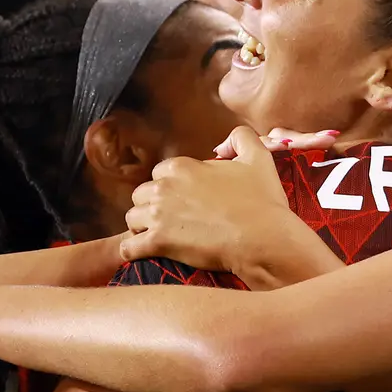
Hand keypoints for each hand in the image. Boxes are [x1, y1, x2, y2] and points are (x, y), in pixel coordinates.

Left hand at [121, 127, 328, 288]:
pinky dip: (133, 250)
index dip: (171, 186)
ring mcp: (158, 216)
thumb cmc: (262, 201)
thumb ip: (241, 138)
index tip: (186, 200)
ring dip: (142, 227)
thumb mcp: (259, 157)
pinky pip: (128, 247)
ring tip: (160, 237)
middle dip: (152, 205)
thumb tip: (223, 145)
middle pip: (142, 195)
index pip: (160, 173)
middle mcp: (163, 188)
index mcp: (181, 167)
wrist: (263, 239)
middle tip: (173, 220)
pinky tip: (143, 253)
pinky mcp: (158, 243)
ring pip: (132, 219)